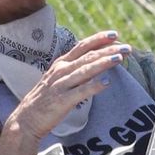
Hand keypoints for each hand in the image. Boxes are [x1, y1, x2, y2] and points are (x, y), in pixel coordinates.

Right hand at [5, 31, 128, 142]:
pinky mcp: (62, 101)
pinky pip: (80, 92)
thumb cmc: (45, 99)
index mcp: (61, 63)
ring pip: (85, 70)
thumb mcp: (58, 78)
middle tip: (127, 47)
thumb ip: (75, 70)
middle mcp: (61, 71)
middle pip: (88, 56)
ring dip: (104, 63)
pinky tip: (106, 83)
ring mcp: (61, 85)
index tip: (115, 35)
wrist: (26, 119)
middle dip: (108, 50)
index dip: (98, 39)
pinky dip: (93, 87)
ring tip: (120, 58)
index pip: (82, 46)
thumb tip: (95, 63)